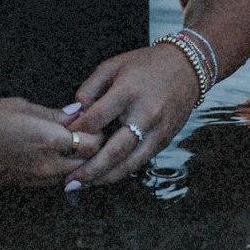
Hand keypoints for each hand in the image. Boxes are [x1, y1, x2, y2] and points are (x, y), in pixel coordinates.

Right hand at [0, 97, 103, 187]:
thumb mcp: (22, 106)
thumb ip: (54, 114)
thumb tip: (76, 114)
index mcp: (49, 140)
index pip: (92, 143)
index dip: (97, 132)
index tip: (95, 122)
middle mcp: (48, 164)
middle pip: (87, 163)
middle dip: (93, 150)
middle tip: (91, 135)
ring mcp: (37, 179)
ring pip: (73, 176)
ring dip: (78, 163)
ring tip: (76, 145)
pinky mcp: (27, 185)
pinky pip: (55, 181)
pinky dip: (62, 170)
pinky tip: (56, 157)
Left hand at [63, 44, 199, 187]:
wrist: (186, 68)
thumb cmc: (145, 65)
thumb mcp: (113, 66)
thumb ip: (90, 88)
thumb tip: (75, 113)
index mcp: (128, 92)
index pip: (96, 119)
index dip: (76, 132)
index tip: (62, 140)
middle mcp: (145, 115)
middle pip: (114, 150)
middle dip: (90, 169)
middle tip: (69, 182)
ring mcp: (158, 131)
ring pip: (129, 163)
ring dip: (105, 177)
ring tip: (84, 185)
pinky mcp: (165, 140)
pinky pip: (141, 162)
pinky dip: (122, 171)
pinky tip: (105, 176)